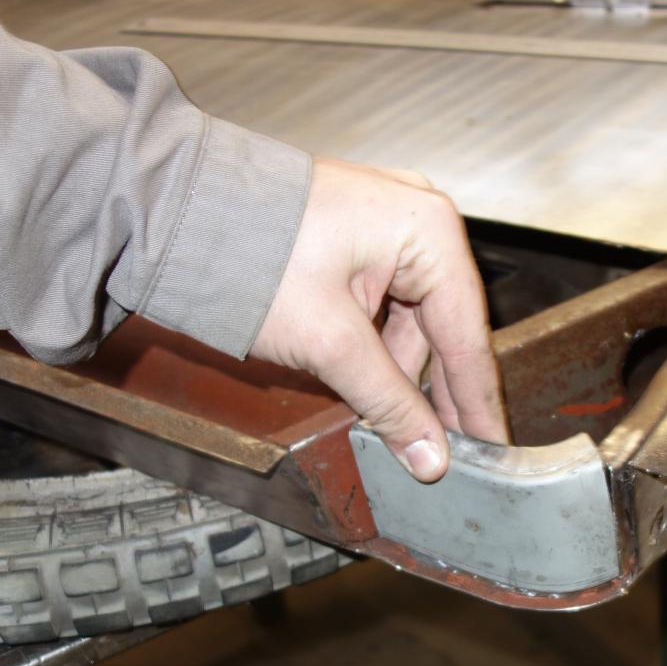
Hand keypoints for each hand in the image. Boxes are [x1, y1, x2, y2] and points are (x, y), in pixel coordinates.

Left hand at [251, 157, 508, 481]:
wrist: (175, 210)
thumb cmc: (249, 254)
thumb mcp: (329, 342)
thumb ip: (388, 402)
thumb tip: (429, 455)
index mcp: (428, 230)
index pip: (467, 334)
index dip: (478, 401)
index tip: (491, 447)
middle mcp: (418, 218)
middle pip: (443, 326)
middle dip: (435, 391)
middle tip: (441, 451)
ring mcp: (386, 223)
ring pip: (411, 319)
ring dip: (400, 372)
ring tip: (393, 426)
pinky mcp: (355, 236)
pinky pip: (384, 302)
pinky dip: (376, 346)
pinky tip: (368, 387)